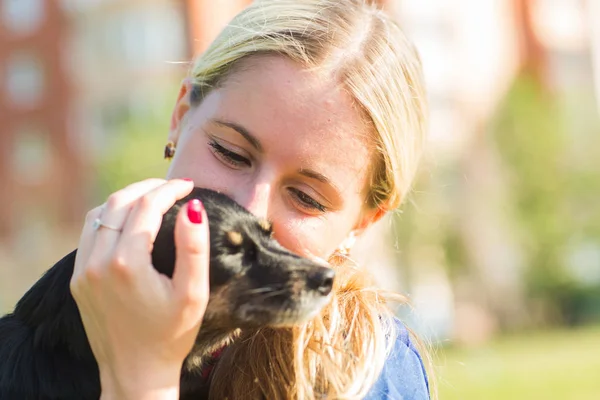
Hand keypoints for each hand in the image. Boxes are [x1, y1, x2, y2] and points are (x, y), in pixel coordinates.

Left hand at [70, 178, 209, 399]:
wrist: (136, 373)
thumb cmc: (171, 335)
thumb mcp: (193, 293)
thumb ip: (194, 247)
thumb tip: (192, 206)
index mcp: (127, 264)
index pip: (146, 207)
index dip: (169, 190)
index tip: (188, 185)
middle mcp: (98, 263)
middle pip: (119, 203)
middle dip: (147, 187)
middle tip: (172, 186)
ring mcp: (83, 271)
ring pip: (99, 214)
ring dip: (126, 198)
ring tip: (152, 197)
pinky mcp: (78, 280)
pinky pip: (89, 233)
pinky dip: (109, 217)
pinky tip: (129, 220)